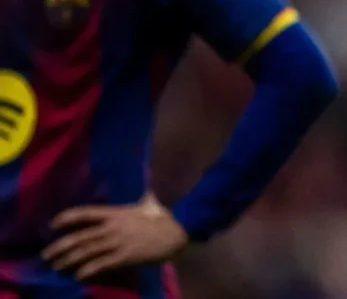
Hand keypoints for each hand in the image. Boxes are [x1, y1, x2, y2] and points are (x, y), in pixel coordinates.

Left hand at [43, 194, 187, 278]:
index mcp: (116, 213)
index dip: (67, 218)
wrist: (178, 232)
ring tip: (57, 267)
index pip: (86, 213)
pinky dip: (88, 270)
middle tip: (47, 256)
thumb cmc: (163, 218)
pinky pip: (102, 264)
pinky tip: (79, 275)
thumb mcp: (149, 204)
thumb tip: (145, 192)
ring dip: (69, 260)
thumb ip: (142, 199)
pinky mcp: (125, 256)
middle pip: (80, 237)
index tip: (53, 224)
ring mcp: (118, 242)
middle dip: (61, 246)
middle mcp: (113, 227)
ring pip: (87, 251)